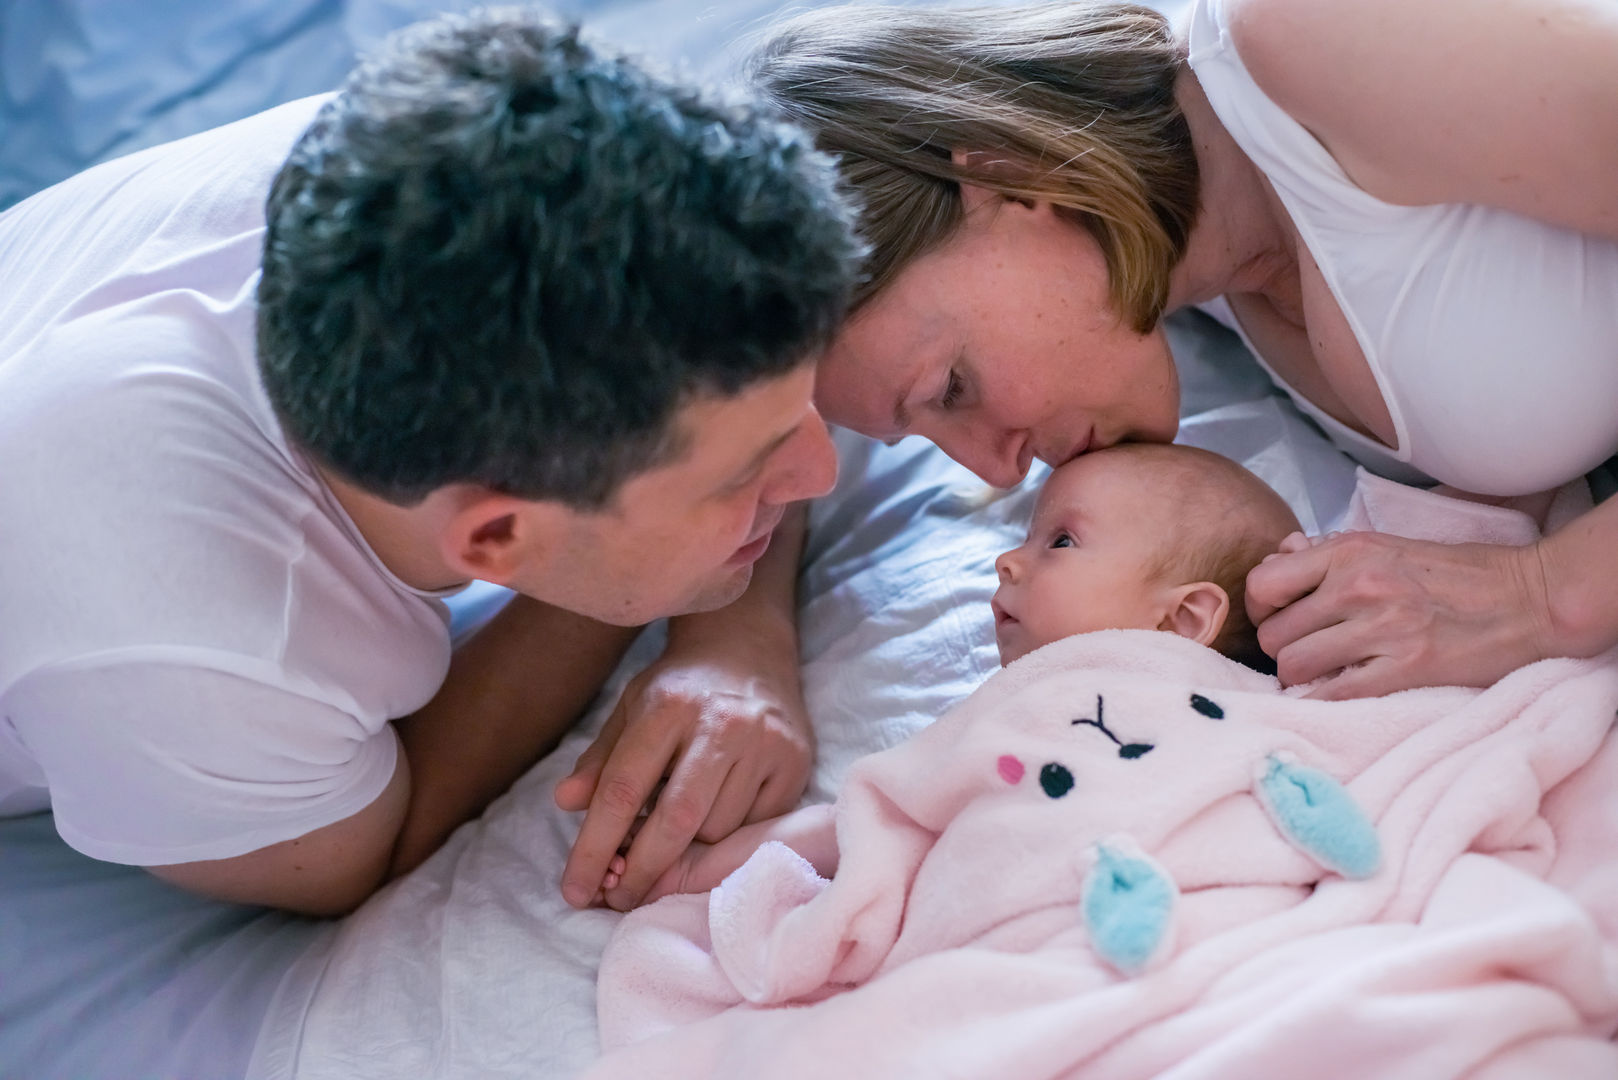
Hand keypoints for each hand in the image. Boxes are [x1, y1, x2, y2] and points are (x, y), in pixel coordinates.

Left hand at [554, 634, 812, 909]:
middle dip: (642, 870)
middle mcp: (721, 724)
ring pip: (718, 831)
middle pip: (676, 820)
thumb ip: (600, 760)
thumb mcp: (629, 710)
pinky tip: (715, 818)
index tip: (576, 890)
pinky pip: (755, 827)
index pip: (623, 789)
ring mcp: (764, 744)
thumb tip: (566, 803)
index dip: (595, 847)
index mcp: (667, 707)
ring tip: (675, 833)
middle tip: (619, 898)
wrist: (748, 650)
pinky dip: (728, 837)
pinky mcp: (794, 763)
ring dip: (688, 849)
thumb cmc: (679, 690)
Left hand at [1245, 530, 1554, 698]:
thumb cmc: (1455, 574)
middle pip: (1272, 634)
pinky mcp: (1404, 670)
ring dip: (1300, 677)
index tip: (1280, 618)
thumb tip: (1280, 555)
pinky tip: (1339, 693)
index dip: (1261, 608)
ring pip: (1292, 667)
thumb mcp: (1388, 546)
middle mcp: (1358, 586)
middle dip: (1282, 647)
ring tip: (1324, 672)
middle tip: (1306, 650)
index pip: (1263, 583)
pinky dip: (1323, 700)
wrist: (1529, 599)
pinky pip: (1330, 696)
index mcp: (1350, 552)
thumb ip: (1329, 553)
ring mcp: (1380, 629)